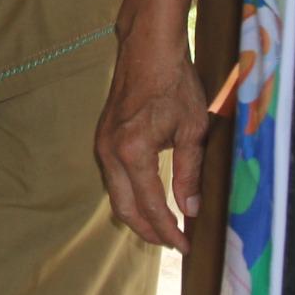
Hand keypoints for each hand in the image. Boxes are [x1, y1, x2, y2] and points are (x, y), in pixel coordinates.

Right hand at [96, 19, 209, 248]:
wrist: (148, 49)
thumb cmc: (174, 83)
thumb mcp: (191, 130)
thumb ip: (189, 173)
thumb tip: (190, 209)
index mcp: (133, 152)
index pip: (150, 205)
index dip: (169, 230)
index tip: (185, 246)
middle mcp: (110, 152)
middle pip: (124, 207)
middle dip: (148, 230)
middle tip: (173, 243)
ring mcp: (102, 144)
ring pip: (116, 193)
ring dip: (137, 214)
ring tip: (163, 226)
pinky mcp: (103, 137)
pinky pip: (114, 177)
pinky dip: (130, 194)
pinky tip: (148, 197)